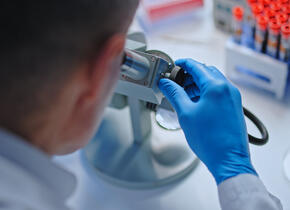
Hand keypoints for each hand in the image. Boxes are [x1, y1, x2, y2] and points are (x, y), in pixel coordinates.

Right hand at [158, 59, 256, 183]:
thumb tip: (165, 83)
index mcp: (216, 87)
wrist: (229, 160)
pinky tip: (197, 102)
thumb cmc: (209, 140)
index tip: (175, 64)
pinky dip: (207, 92)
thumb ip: (174, 94)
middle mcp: (227, 89)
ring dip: (199, 84)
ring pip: (213, 82)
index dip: (183, 63)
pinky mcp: (235, 107)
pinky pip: (219, 92)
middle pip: (206, 72)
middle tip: (177, 82)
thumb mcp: (186, 114)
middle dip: (190, 74)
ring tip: (185, 94)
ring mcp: (233, 98)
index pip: (197, 66)